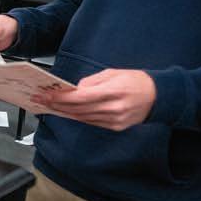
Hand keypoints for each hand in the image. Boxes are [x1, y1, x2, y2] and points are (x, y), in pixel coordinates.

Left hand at [34, 69, 155, 130]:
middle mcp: (114, 109)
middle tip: (41, 100)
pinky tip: (67, 112)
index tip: (47, 94)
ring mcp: (115, 120)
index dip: (62, 97)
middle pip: (79, 109)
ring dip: (65, 112)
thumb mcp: (113, 73)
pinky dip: (78, 117)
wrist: (159, 97)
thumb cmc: (137, 81)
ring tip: (50, 106)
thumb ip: (92, 82)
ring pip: (83, 118)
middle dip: (57, 105)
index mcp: (114, 92)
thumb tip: (75, 89)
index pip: (81, 97)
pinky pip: (92, 122)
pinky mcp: (116, 127)